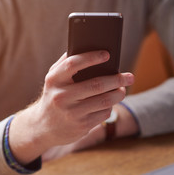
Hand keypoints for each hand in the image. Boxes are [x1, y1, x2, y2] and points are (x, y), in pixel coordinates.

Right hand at [9, 51, 133, 164]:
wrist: (43, 127)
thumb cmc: (54, 95)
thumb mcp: (54, 79)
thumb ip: (66, 63)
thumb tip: (89, 47)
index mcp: (54, 80)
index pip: (73, 64)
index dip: (92, 57)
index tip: (107, 54)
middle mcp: (61, 96)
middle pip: (96, 85)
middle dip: (117, 79)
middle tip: (130, 76)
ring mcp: (72, 113)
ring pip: (104, 101)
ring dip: (119, 94)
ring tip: (123, 89)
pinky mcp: (81, 126)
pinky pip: (104, 113)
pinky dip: (110, 107)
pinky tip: (111, 103)